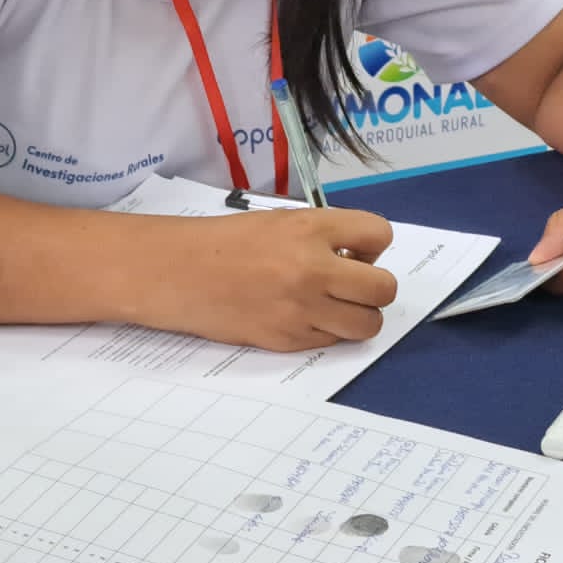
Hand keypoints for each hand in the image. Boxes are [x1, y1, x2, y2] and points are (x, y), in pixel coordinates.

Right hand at [147, 208, 398, 351]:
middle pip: (384, 289)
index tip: (355, 252)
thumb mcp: (281, 220)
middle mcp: (312, 269)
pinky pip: (333, 341)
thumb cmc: (227, 242)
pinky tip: (302, 315)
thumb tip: (360, 259)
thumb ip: (323, 234)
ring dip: (358, 315)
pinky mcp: (288, 340)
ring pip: (368, 324)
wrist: (178, 272)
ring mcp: (302, 309)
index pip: (379, 234)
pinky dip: (327, 331)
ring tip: (332, 304)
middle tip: (349, 283)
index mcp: (310, 229)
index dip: (372, 246)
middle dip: (374, 287)